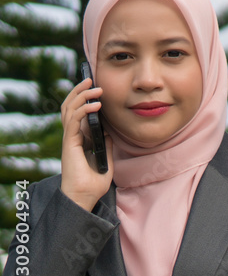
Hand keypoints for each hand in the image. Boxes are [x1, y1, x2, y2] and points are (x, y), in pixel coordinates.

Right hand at [59, 78, 113, 210]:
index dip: (84, 99)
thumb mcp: (105, 160)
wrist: (85, 197)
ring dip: (81, 96)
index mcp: (79, 139)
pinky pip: (73, 121)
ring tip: (93, 86)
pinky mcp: (69, 143)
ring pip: (69, 110)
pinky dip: (84, 110)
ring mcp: (69, 139)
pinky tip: (96, 104)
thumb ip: (105, 145)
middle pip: (70, 107)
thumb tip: (110, 132)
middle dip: (79, 91)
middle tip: (90, 79)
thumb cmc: (94, 183)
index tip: (95, 87)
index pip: (78, 113)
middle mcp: (72, 136)